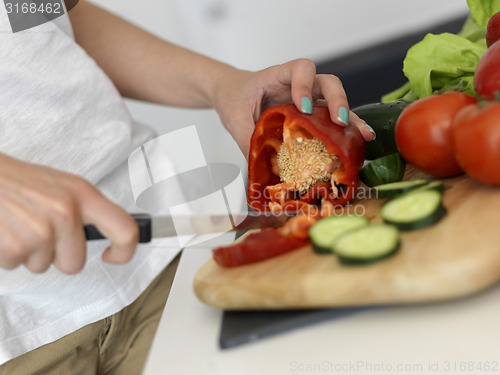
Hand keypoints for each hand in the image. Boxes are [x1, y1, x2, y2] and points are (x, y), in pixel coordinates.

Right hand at [0, 154, 138, 273]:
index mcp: (82, 194)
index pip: (124, 229)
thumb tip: (108, 235)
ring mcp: (41, 230)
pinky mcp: (16, 246)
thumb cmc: (13, 180)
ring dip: (27, 252)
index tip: (112, 256)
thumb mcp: (58, 185)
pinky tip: (1, 231)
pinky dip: (6, 254)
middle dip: (55, 255)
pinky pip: (16, 266)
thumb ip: (82, 209)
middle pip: (74, 263)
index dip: (125, 251)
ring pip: (42, 266)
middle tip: (35, 230)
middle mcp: (66, 211)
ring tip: (15, 225)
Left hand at [211, 59, 375, 157]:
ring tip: (363, 135)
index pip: (301, 69)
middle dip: (337, 100)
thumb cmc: (234, 98)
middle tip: (339, 121)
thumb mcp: (235, 117)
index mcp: (279, 76)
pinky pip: (330, 119)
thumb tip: (260, 168)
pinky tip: (357, 142)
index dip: (305, 85)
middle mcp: (299, 85)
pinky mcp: (311, 115)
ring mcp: (308, 100)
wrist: (232, 94)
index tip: (301, 107)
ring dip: (349, 117)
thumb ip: (247, 138)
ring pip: (335, 101)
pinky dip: (345, 130)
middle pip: (327, 82)